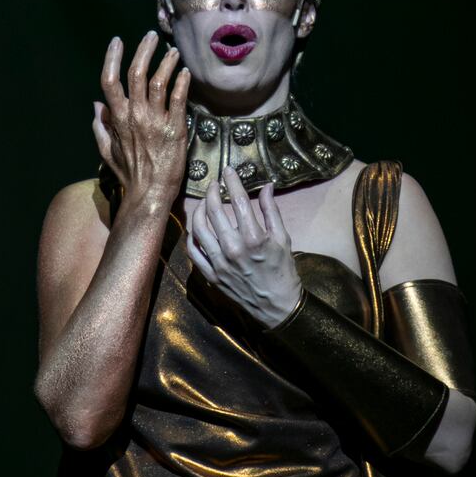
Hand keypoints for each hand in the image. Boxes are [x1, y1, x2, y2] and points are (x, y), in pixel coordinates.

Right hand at [92, 32, 190, 206]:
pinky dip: (182, 82)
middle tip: (150, 37)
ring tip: (173, 51)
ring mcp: (155, 121)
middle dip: (143, 50)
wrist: (150, 193)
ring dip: (166, 62)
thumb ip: (100, 126)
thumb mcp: (107, 151)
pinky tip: (185, 72)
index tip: (117, 41)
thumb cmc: (129, 174)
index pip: (109, 80)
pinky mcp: (175, 128)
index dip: (112, 58)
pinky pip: (179, 98)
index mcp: (117, 118)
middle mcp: (135, 115)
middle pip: (136, 73)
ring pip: (159, 81)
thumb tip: (95, 106)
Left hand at [187, 167, 302, 327]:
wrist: (277, 306)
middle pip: (214, 211)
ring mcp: (219, 263)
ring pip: (198, 229)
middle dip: (212, 192)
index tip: (228, 171)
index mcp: (253, 238)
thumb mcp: (283, 237)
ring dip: (199, 210)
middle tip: (214, 184)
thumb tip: (266, 186)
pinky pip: (193, 251)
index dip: (232, 182)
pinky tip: (197, 226)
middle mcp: (233, 248)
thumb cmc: (282, 269)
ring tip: (205, 202)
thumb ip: (271, 210)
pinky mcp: (211, 275)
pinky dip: (192, 236)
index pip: (238, 200)